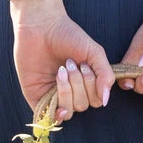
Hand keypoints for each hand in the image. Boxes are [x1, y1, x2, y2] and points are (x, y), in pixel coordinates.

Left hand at [10, 0, 114, 119]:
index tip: (85, 65)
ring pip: (68, 111)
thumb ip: (105, 75)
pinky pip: (48, 116)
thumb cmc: (68, 35)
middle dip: (79, 84)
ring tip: (61, 70)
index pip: (96, 100)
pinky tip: (58, 102)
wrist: (41, 25)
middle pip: (83, 106)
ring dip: (67, 91)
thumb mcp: (94, 53)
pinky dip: (55, 113)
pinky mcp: (36, 97)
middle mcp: (70, 92)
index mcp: (84, 83)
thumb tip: (105, 100)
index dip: (93, 87)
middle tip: (70, 63)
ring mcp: (53, 95)